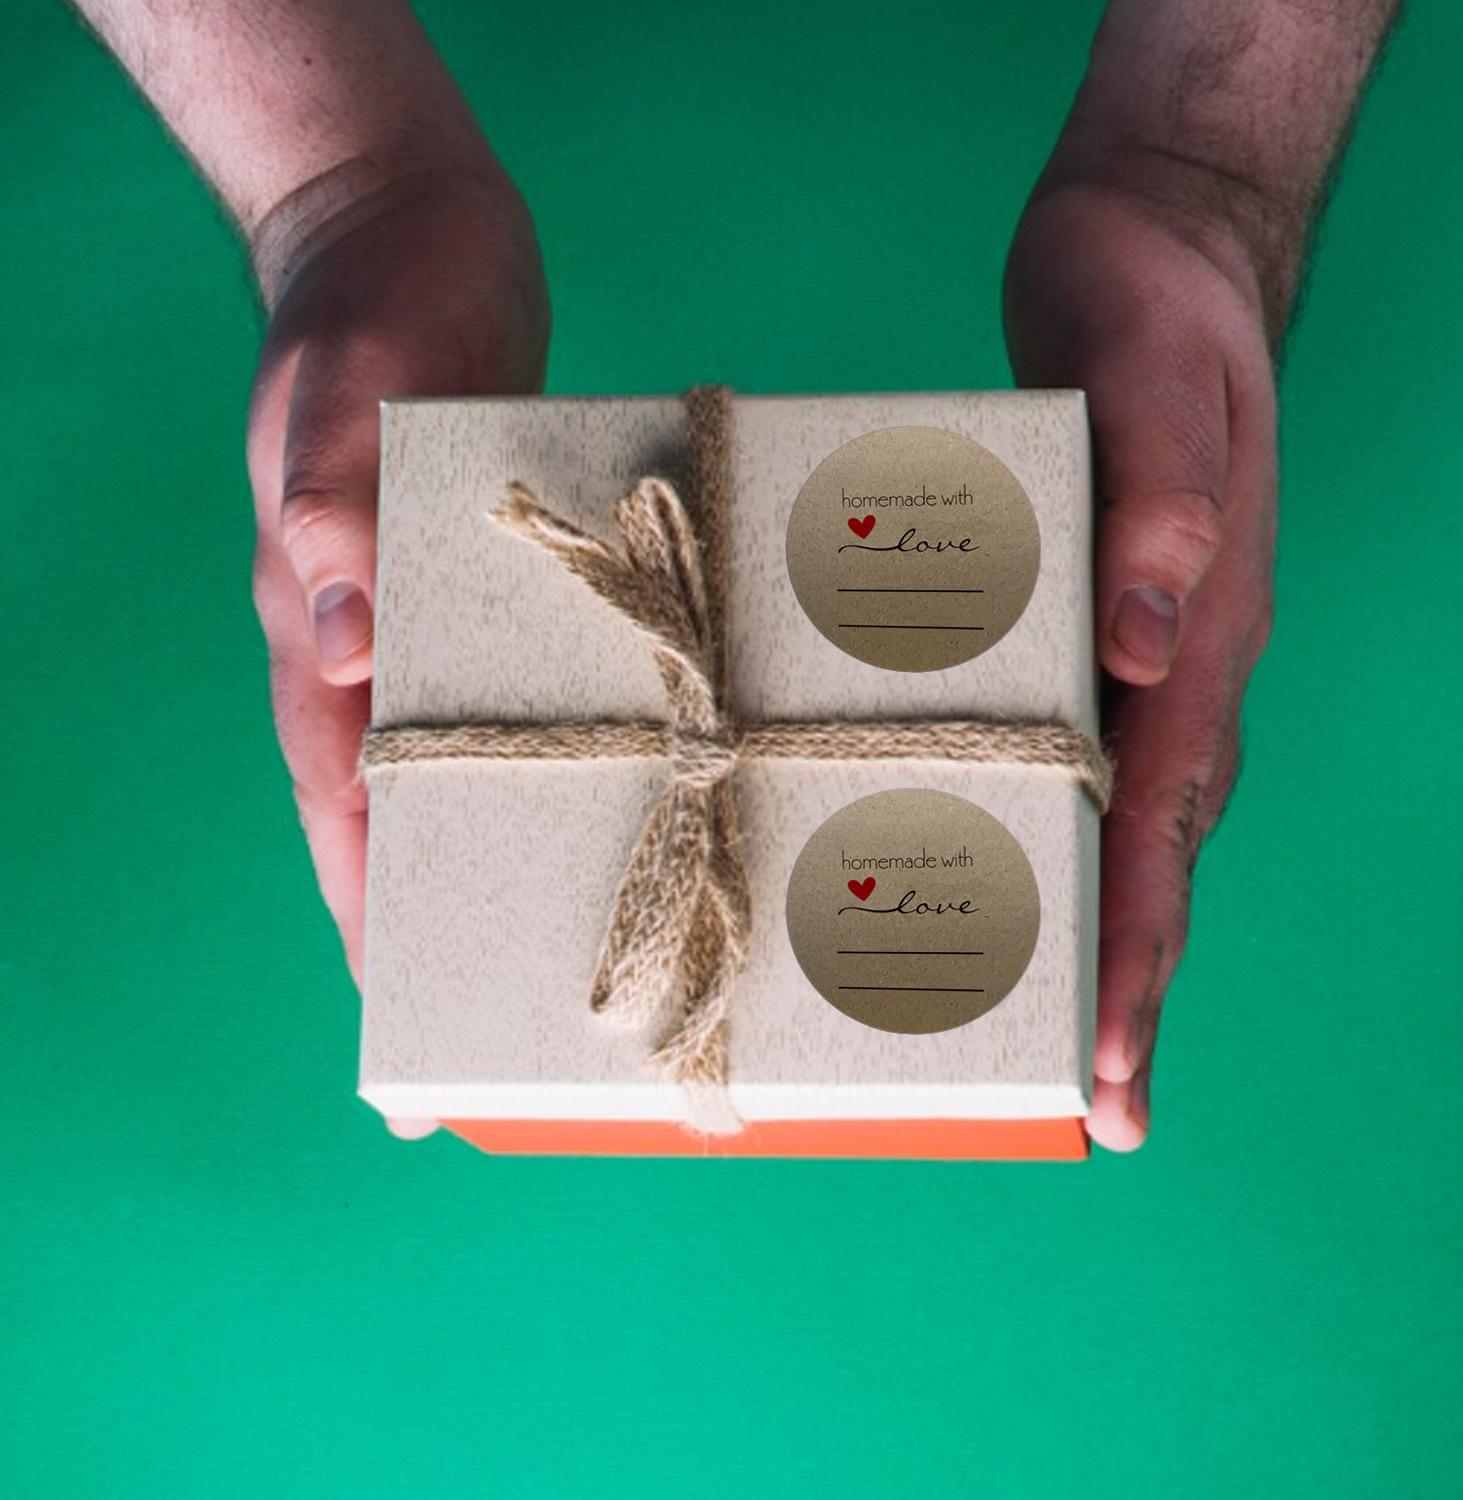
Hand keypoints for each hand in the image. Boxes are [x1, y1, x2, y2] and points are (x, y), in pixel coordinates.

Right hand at [245, 165, 549, 1137]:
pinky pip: (546, 682)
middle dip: (464, 919)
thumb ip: (330, 503)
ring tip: (617, 934)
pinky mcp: (518, 583)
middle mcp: (387, 649)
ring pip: (487, 759)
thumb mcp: (340, 389)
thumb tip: (342, 638)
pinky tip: (653, 778)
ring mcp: (452, 620)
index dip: (370, 925)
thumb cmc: (364, 303)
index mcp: (326, 632)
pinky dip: (587, 740)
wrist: (410, 227)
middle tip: (534, 1030)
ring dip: (537, 841)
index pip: (341, 810)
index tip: (405, 1036)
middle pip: (417, 813)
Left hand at [1004, 170, 1277, 1149]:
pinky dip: (1029, 825)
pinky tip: (981, 867)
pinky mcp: (1079, 628)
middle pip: (1144, 855)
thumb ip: (1163, 507)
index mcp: (1199, 641)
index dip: (1136, 953)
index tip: (1112, 1069)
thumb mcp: (1155, 382)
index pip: (1164, 828)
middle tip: (1082, 1105)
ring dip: (1076, 924)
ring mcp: (1131, 657)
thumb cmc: (1152, 318)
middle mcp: (1170, 672)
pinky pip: (1061, 750)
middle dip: (1115, 981)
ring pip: (1107, 820)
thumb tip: (1146, 650)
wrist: (1152, 261)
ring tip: (1027, 1031)